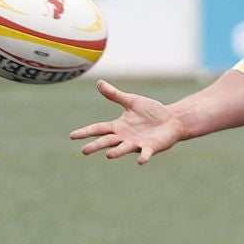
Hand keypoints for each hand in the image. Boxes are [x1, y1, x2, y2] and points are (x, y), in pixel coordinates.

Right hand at [70, 79, 184, 162]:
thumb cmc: (151, 111)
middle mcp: (124, 137)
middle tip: (84, 151)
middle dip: (96, 146)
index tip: (72, 136)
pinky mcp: (150, 148)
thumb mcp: (131, 101)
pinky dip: (143, 157)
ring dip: (117, 152)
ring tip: (108, 155)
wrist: (171, 120)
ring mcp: (137, 144)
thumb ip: (115, 95)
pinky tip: (141, 160)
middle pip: (107, 141)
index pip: (98, 129)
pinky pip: (145, 153)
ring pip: (124, 149)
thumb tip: (99, 82)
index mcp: (118, 126)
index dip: (86, 132)